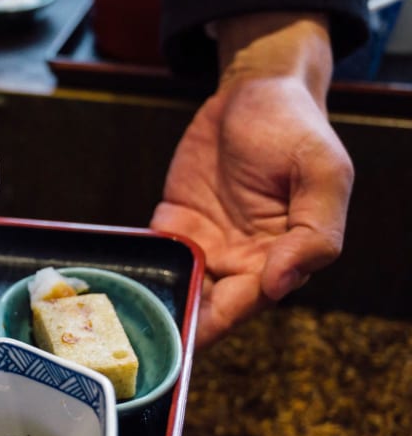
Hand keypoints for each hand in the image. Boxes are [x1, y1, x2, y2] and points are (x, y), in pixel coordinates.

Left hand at [150, 13, 353, 347]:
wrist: (254, 89)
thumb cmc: (295, 127)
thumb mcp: (322, 173)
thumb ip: (315, 233)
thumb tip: (280, 285)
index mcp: (281, 257)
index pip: (246, 303)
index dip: (217, 322)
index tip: (185, 341)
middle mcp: (242, 260)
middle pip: (206, 306)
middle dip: (176, 326)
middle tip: (138, 345)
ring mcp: (206, 244)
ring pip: (178, 289)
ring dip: (153, 307)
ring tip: (117, 329)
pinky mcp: (176, 224)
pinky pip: (156, 256)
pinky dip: (137, 273)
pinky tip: (113, 291)